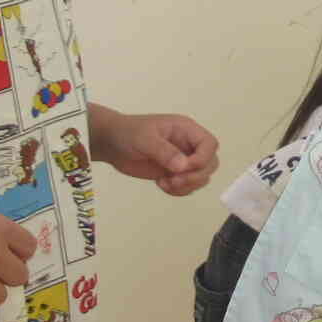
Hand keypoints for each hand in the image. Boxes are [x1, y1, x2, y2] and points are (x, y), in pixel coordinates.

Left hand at [92, 107, 219, 194]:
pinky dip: (178, 191)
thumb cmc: (127, 133)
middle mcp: (188, 145)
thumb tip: (182, 166)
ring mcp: (182, 160)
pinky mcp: (174, 174)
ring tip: (165, 183)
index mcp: (186, 130)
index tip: (184, 167)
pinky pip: (188, 187)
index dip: (203, 158)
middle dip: (195, 176)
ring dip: (186, 185)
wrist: (112, 144)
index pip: (209, 144)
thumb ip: (164, 151)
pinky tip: (161, 184)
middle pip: (210, 164)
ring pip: (201, 177)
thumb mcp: (145, 138)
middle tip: (173, 180)